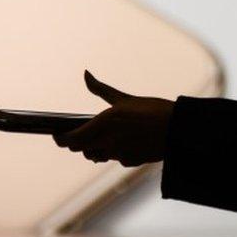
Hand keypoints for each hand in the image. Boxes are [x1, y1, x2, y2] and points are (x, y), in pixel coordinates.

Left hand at [53, 70, 174, 166]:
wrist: (179, 130)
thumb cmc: (154, 110)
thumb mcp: (125, 99)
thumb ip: (101, 89)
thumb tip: (85, 73)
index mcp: (104, 122)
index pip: (72, 139)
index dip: (61, 139)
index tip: (57, 134)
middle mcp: (108, 141)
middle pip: (81, 150)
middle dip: (78, 143)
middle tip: (78, 134)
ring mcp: (118, 154)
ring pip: (97, 155)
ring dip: (95, 148)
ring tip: (105, 136)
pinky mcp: (129, 162)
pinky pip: (114, 158)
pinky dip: (115, 152)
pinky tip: (126, 141)